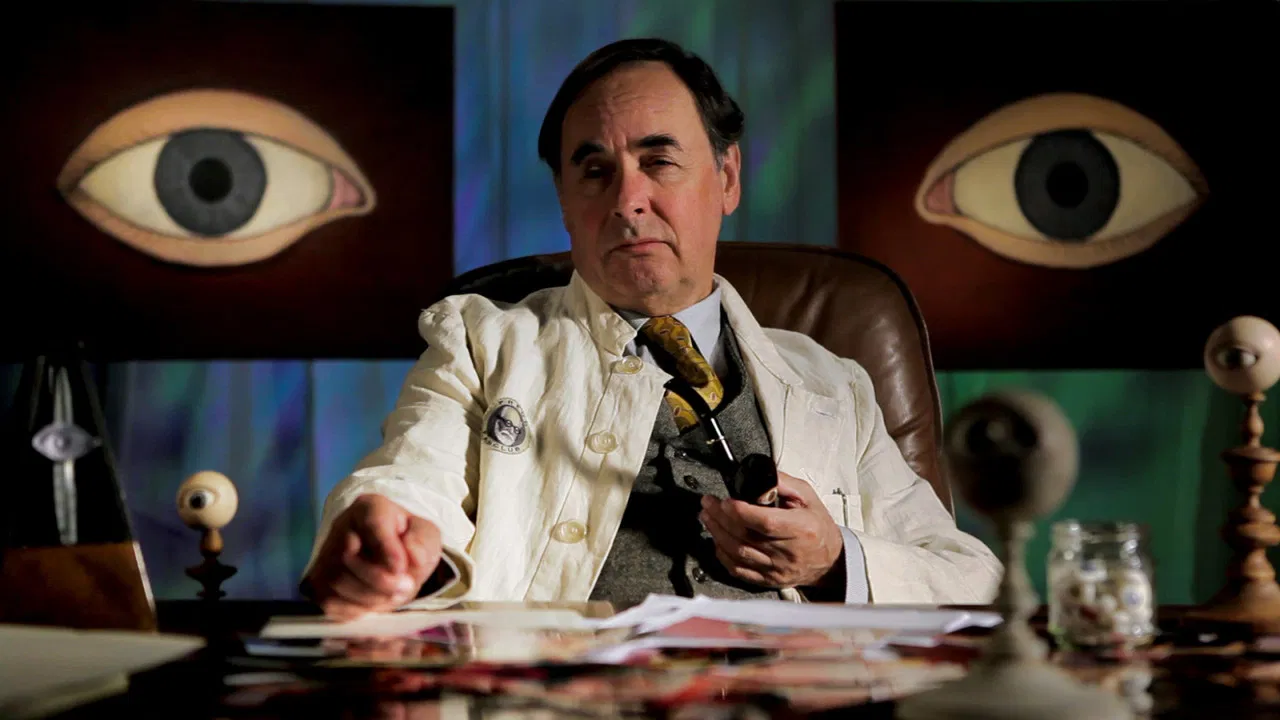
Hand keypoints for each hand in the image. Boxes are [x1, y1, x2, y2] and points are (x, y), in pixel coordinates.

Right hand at [304, 494, 442, 619]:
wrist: (387, 557)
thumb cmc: (406, 542)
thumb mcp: (425, 535)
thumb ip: (423, 542)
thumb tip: (413, 556)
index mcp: (370, 508)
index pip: (372, 521)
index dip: (386, 547)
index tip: (401, 568)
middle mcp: (341, 526)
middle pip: (347, 557)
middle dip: (380, 581)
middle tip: (405, 587)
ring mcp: (325, 555)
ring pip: (337, 582)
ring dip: (371, 597)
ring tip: (393, 595)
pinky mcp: (317, 583)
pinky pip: (331, 602)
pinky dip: (357, 609)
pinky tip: (374, 602)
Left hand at [699, 472, 843, 589]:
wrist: (829, 561)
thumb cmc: (817, 527)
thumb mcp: (808, 497)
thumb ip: (783, 484)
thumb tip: (761, 476)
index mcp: (800, 529)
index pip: (766, 523)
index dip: (741, 512)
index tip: (726, 501)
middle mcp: (788, 552)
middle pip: (745, 536)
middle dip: (721, 517)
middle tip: (709, 503)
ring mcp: (777, 569)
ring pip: (738, 553)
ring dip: (717, 533)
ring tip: (708, 517)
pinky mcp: (768, 580)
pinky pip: (738, 570)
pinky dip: (723, 555)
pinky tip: (717, 541)